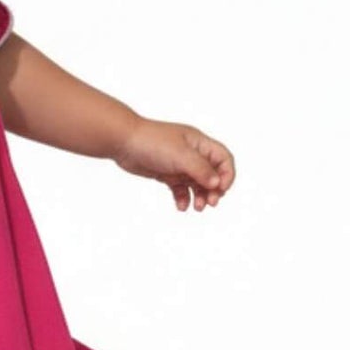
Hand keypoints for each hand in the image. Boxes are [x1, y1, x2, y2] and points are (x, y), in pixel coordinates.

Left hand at [111, 116, 235, 211]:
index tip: (220, 189)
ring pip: (197, 184)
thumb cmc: (152, 142)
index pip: (223, 159)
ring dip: (200, 196)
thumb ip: (201, 170)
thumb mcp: (181, 155)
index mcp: (199, 143)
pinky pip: (180, 189)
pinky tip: (181, 206)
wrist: (123, 142)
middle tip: (210, 203)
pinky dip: (183, 198)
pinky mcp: (166, 174)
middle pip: (212, 174)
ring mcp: (179, 164)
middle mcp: (192, 154)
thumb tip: (217, 183)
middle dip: (214, 190)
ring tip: (197, 207)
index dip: (227, 174)